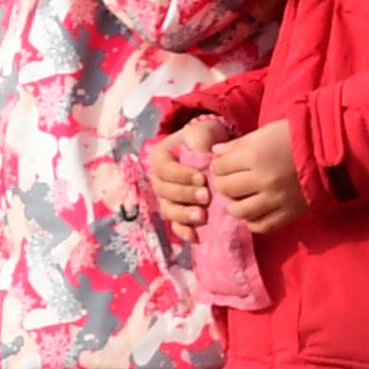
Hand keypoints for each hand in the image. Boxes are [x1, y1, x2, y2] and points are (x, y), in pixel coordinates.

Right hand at [149, 116, 225, 235]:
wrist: (210, 150)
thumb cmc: (204, 140)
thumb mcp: (201, 133)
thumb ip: (199, 141)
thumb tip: (202, 156)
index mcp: (159, 158)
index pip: (164, 169)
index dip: (181, 175)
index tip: (202, 177)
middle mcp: (158, 180)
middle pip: (165, 191)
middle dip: (185, 195)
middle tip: (206, 196)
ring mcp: (166, 198)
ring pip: (168, 210)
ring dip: (183, 215)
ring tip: (202, 216)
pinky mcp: (177, 212)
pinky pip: (175, 225)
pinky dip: (183, 231)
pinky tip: (194, 236)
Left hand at [211, 121, 305, 233]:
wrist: (332, 152)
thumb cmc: (296, 137)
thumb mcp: (266, 132)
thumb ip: (238, 144)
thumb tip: (215, 152)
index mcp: (256, 156)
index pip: (220, 167)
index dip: (218, 165)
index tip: (224, 164)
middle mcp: (264, 180)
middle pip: (226, 189)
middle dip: (223, 184)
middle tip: (230, 180)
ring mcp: (277, 199)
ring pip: (240, 211)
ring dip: (234, 205)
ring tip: (239, 198)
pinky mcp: (289, 213)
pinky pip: (262, 226)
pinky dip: (252, 221)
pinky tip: (253, 212)